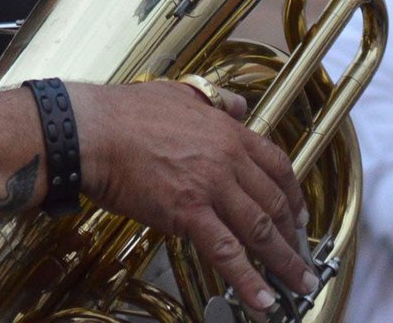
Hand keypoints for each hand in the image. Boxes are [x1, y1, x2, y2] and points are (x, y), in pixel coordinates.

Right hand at [69, 79, 316, 317]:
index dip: (293, 193)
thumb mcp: (178, 93)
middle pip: (274, 201)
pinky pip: (227, 253)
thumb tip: (235, 104)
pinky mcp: (188, 213)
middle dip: (292, 233)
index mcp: (225, 131)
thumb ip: (212, 100)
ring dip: (284, 261)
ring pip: (260, 230)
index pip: (275, 164)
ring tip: (298, 282)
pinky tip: (263, 300)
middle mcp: (226, 158)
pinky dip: (249, 280)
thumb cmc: (125, 113)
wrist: (93, 130)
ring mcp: (210, 186)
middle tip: (300, 253)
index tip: (299, 211)